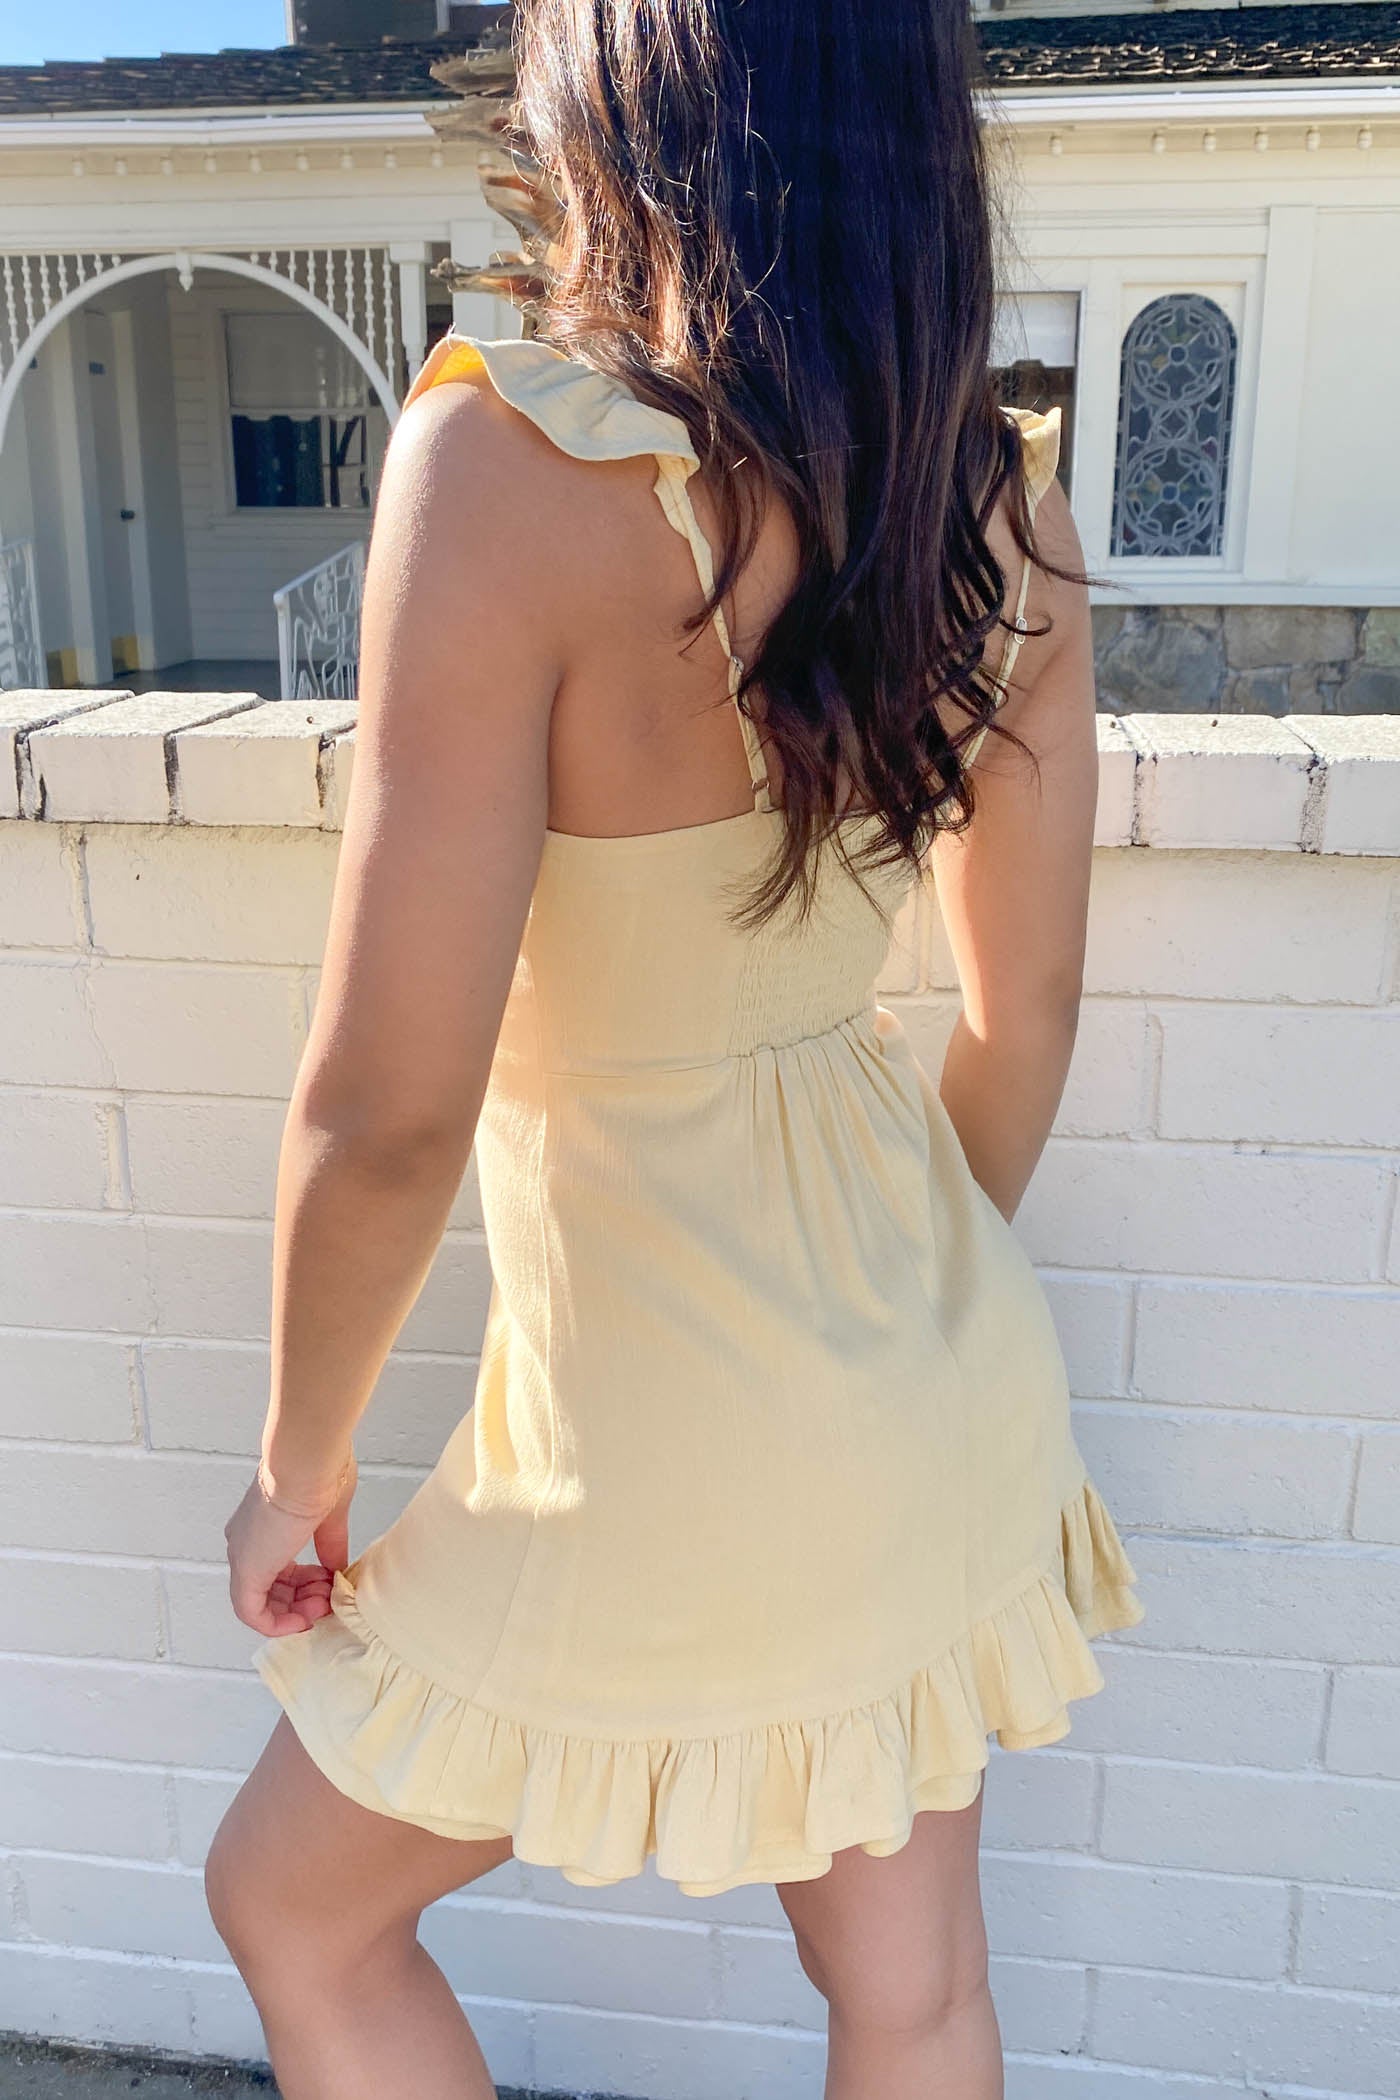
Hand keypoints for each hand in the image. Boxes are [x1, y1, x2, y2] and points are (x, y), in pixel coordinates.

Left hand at [224, 1453, 357, 1638]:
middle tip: (330, 1597)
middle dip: (304, 1600)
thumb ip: (330, 1547)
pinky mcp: (247, 1570)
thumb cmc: (319, 1473)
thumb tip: (336, 1570)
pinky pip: (253, 1613)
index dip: (306, 1583)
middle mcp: (246, 1541)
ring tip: (326, 1602)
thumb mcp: (330, 1517)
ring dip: (296, 1612)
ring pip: (261, 1603)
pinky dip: (279, 1623)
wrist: (307, 1462)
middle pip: (270, 1589)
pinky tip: (305, 1619)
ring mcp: (244, 1556)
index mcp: (262, 1524)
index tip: (330, 1581)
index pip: (278, 1568)